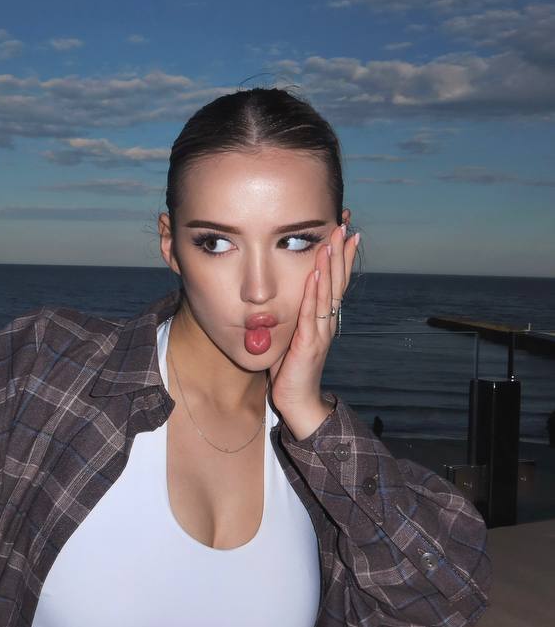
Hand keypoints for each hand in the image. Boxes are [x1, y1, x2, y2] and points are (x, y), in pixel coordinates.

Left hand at [270, 215, 358, 439]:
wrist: (298, 402)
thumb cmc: (291, 370)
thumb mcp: (291, 336)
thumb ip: (292, 316)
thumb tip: (280, 296)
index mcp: (324, 319)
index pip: (335, 281)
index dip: (340, 256)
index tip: (344, 231)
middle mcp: (327, 322)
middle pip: (337, 280)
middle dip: (341, 251)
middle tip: (346, 224)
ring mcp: (321, 332)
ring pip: (328, 292)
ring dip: (331, 264)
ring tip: (332, 239)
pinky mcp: (309, 342)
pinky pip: (312, 312)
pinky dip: (315, 291)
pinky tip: (316, 272)